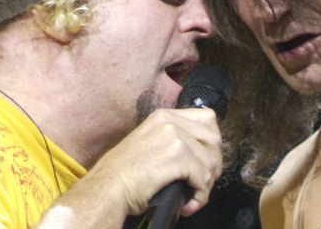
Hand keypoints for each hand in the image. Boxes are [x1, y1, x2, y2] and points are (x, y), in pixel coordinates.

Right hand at [94, 107, 222, 216]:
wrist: (107, 188)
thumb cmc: (123, 174)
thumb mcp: (149, 143)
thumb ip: (173, 139)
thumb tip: (201, 153)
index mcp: (164, 116)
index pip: (207, 119)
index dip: (211, 144)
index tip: (204, 162)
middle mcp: (170, 121)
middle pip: (214, 140)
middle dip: (212, 166)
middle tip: (201, 184)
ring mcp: (174, 136)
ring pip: (211, 161)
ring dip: (205, 185)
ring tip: (192, 197)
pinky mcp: (177, 156)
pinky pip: (203, 178)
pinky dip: (200, 196)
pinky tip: (187, 204)